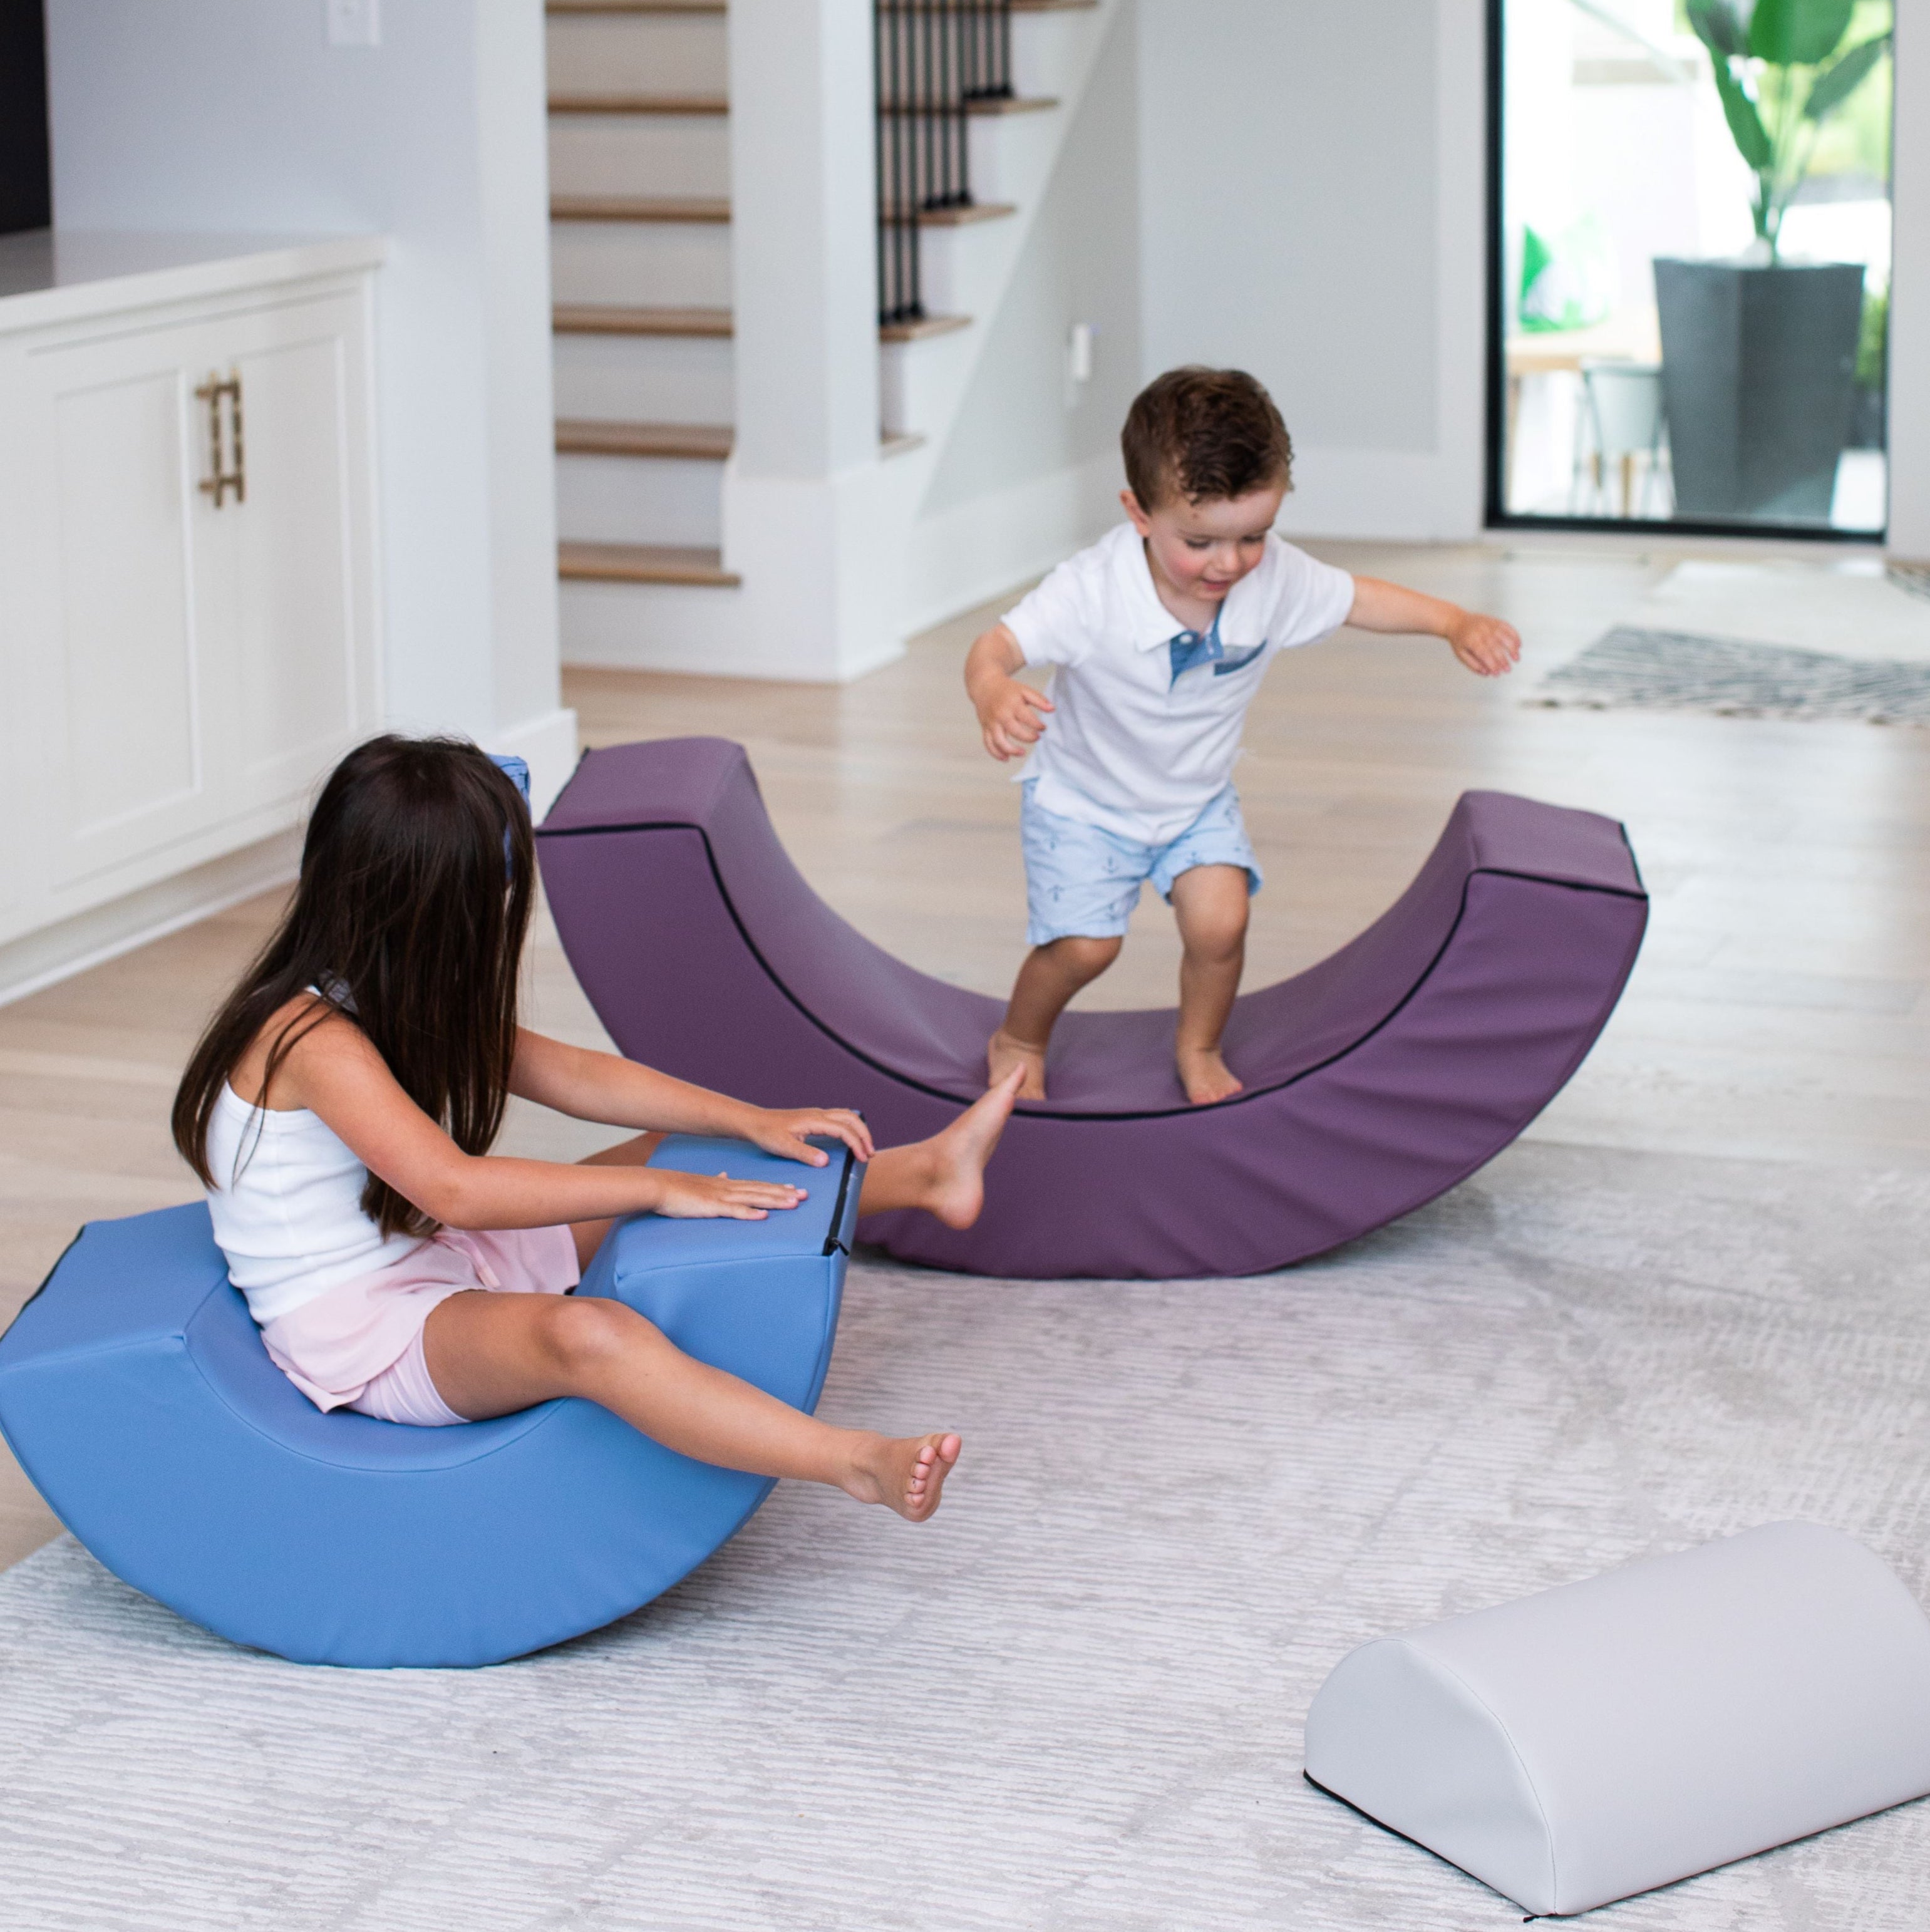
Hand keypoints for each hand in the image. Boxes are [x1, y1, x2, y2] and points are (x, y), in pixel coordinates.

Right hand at [648, 1168, 807, 1220]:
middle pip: (762, 1191)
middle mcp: (729, 1188)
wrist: (659, 1186)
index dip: (778, 1187)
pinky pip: (733, 1211)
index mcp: (727, 1185)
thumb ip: (716, 1181)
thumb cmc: (678, 1189)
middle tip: (805, 1195)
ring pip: (754, 1199)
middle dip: (784, 1193)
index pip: (758, 1185)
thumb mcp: (702, 1183)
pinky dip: (749, 1214)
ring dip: (774, 1201)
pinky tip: (763, 1216)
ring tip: (793, 1203)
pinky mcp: (711, 1207)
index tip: (795, 1189)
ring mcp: (721, 1197)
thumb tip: (725, 1175)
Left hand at [745, 1106, 874, 1166]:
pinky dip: (850, 1127)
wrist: (755, 1122)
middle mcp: (819, 1114)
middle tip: (870, 1153)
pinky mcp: (814, 1118)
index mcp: (814, 1120)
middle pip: (851, 1119)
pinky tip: (850, 1138)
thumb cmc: (767, 1134)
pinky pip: (839, 1118)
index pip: (844, 1129)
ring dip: (859, 1130)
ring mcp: (817, 1114)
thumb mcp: (784, 1146)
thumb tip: (826, 1161)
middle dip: (864, 1135)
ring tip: (865, 1147)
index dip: (857, 1143)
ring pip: (847, 1116)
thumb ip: (805, 1153)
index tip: (863, 1158)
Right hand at [977, 677, 1053, 760]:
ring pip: (999, 741)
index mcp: (1012, 704)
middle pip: (1014, 731)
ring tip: (1022, 753)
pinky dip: (996, 753)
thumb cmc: (1007, 690)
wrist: (984, 686)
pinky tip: (1006, 758)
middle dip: (1028, 737)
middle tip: (1037, 738)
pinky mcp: (985, 728)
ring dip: (1011, 750)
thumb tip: (1052, 709)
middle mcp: (1001, 714)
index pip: (1027, 718)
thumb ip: (1039, 699)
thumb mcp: (1024, 690)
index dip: (1037, 725)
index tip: (1043, 728)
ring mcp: (991, 722)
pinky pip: (988, 743)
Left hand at [1447, 611, 1520, 677]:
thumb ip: (1473, 665)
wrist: (1456, 620)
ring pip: (1504, 636)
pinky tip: (1519, 645)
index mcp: (1471, 640)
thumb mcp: (1461, 654)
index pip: (1484, 654)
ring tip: (1516, 659)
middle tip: (1508, 670)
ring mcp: (1489, 624)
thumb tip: (1487, 674)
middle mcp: (1481, 631)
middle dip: (1503, 660)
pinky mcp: (1495, 620)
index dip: (1492, 664)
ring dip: (1512, 648)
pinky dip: (1515, 635)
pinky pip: (1507, 627)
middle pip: (1495, 647)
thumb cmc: (1459, 640)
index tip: (1497, 673)